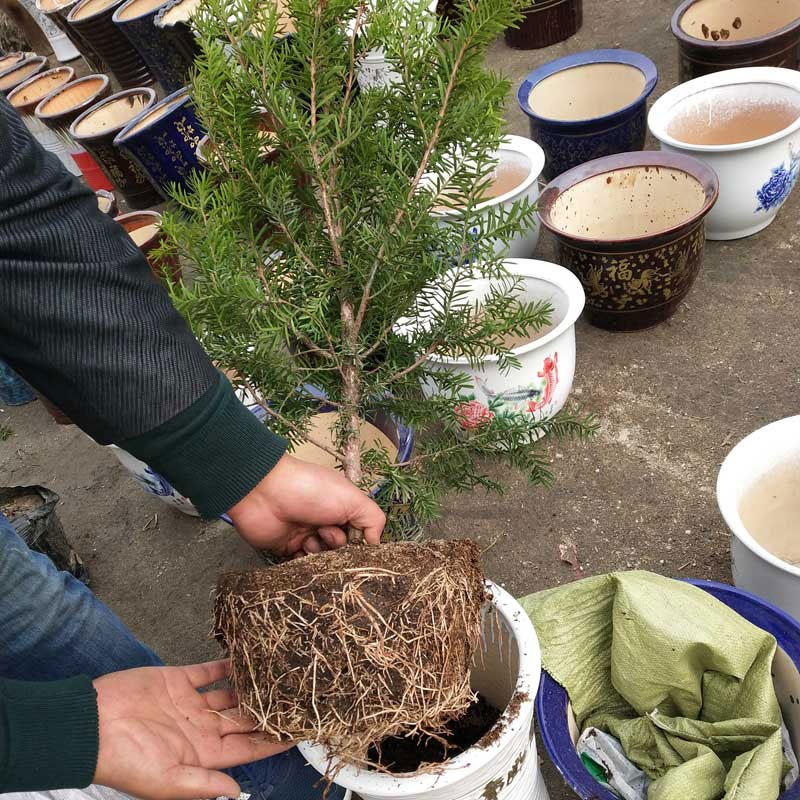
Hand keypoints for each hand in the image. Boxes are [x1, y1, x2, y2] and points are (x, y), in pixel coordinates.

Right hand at [93, 660, 286, 799]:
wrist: (89, 725)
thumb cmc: (123, 760)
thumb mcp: (165, 780)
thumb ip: (203, 785)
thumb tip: (238, 793)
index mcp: (201, 755)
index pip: (245, 749)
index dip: (271, 741)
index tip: (298, 730)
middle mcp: (200, 728)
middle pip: (243, 719)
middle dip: (268, 710)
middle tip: (298, 694)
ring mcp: (190, 703)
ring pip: (231, 693)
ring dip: (252, 685)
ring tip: (280, 672)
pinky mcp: (178, 679)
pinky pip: (210, 670)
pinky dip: (228, 663)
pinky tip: (249, 655)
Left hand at [227, 453, 385, 555]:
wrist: (264, 492)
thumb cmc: (311, 490)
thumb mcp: (352, 498)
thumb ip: (373, 519)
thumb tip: (375, 543)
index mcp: (341, 507)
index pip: (360, 533)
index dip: (361, 542)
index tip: (358, 545)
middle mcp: (325, 521)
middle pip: (343, 550)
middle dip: (339, 549)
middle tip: (328, 535)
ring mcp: (306, 535)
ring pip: (324, 559)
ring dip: (321, 554)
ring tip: (310, 539)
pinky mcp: (286, 548)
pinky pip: (302, 565)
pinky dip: (305, 564)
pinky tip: (301, 551)